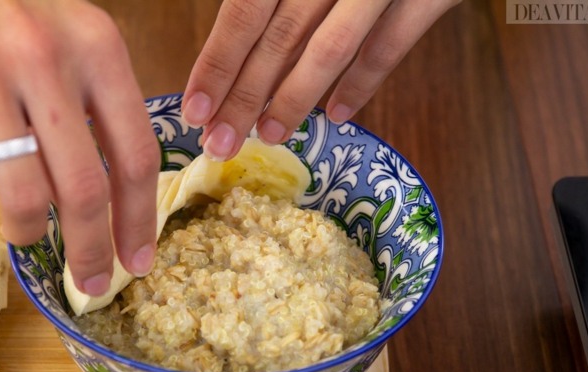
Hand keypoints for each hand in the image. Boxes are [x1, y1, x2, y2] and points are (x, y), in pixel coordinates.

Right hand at [0, 0, 160, 295]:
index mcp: (96, 48)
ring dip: (28, 232)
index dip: (139, 220)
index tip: (139, 261)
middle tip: (92, 283)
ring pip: (22, 196)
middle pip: (84, 191)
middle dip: (91, 252)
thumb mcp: (71, 29)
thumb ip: (96, 97)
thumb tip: (112, 185)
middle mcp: (43, 62)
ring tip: (26, 232)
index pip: (135, 156)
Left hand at [182, 0, 459, 159]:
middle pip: (279, 39)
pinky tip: (337, 114)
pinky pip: (392, 45)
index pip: (244, 12)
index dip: (217, 64)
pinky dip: (363, 81)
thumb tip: (233, 39)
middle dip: (246, 98)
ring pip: (330, 48)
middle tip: (220, 143)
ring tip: (271, 136)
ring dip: (295, 98)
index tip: (196, 109)